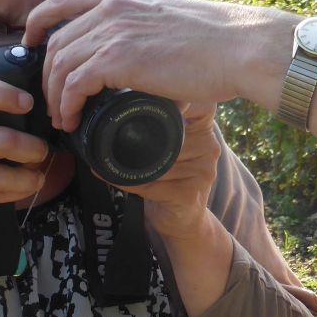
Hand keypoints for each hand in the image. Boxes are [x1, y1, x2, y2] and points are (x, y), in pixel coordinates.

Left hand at [23, 0, 275, 132]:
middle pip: (57, 38)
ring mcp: (114, 30)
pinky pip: (75, 83)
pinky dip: (68, 105)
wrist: (240, 47)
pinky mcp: (119, 58)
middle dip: (47, 74)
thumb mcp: (171, 21)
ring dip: (56, 96)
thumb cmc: (219, 43)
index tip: (32, 41)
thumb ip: (147, 31)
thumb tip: (142, 60)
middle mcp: (113, 6)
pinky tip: (73, 120)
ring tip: (63, 118)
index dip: (39, 21)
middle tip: (52, 100)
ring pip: (60, 63)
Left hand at [121, 103, 222, 242]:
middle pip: (170, 134)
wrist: (183, 221)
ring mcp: (202, 172)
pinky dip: (127, 181)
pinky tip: (112, 176)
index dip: (182, 98)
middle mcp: (208, 149)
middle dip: (141, 139)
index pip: (202, 105)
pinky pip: (151, 183)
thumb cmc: (172, 179)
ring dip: (130, 163)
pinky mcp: (189, 194)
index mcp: (204, 131)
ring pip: (157, 160)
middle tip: (114, 135)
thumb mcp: (174, 146)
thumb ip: (165, 124)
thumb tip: (123, 98)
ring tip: (109, 160)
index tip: (156, 96)